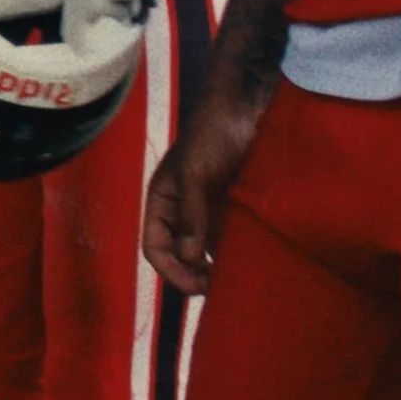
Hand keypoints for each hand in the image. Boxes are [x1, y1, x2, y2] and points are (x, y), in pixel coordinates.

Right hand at [141, 90, 263, 294]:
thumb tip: (190, 257)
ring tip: (232, 282)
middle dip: (192, 276)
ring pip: (202, 253)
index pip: (155, 247)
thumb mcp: (195, 172)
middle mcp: (180, 212)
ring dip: (213, 269)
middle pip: (177, 256)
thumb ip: (192, 214)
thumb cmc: (211, 135)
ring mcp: (206, 212)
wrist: (242, 111)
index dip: (170, 271)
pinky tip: (246, 264)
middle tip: (217, 288)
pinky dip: (231, 256)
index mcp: (161, 202)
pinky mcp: (229, 211)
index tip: (196, 287)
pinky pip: (225, 241)